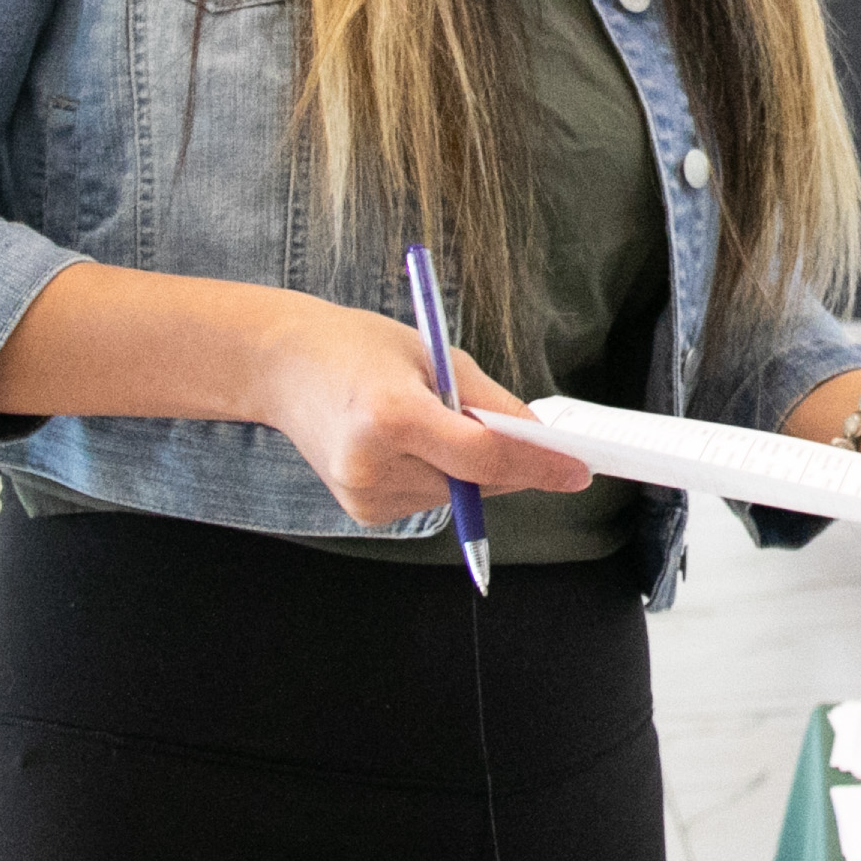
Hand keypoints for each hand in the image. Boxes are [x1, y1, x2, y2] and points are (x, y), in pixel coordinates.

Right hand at [255, 298, 589, 527]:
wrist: (282, 367)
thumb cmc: (357, 348)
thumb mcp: (435, 354)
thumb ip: (491, 401)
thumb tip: (540, 441)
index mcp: (391, 416)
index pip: (484, 456)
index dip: (538, 465)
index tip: (577, 472)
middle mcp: (374, 465)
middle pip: (476, 482)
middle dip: (508, 462)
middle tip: (514, 430)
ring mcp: (365, 495)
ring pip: (457, 496)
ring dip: (468, 468)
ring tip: (427, 420)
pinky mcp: (363, 512)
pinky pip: (430, 500)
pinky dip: (438, 476)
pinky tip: (405, 443)